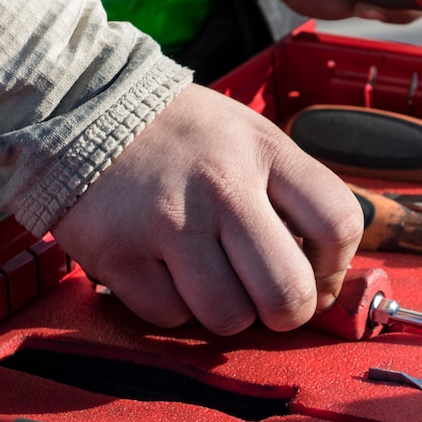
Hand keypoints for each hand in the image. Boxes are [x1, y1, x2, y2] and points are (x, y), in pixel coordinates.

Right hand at [51, 85, 363, 334]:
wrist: (84, 104)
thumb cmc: (179, 135)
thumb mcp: (248, 137)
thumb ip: (290, 194)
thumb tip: (325, 278)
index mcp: (263, 152)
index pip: (337, 223)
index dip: (336, 265)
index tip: (318, 273)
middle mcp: (220, 187)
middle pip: (287, 291)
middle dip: (287, 312)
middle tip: (269, 303)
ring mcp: (167, 223)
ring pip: (228, 317)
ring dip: (225, 312)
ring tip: (209, 279)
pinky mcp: (119, 254)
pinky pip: (169, 316)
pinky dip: (170, 307)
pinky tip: (162, 270)